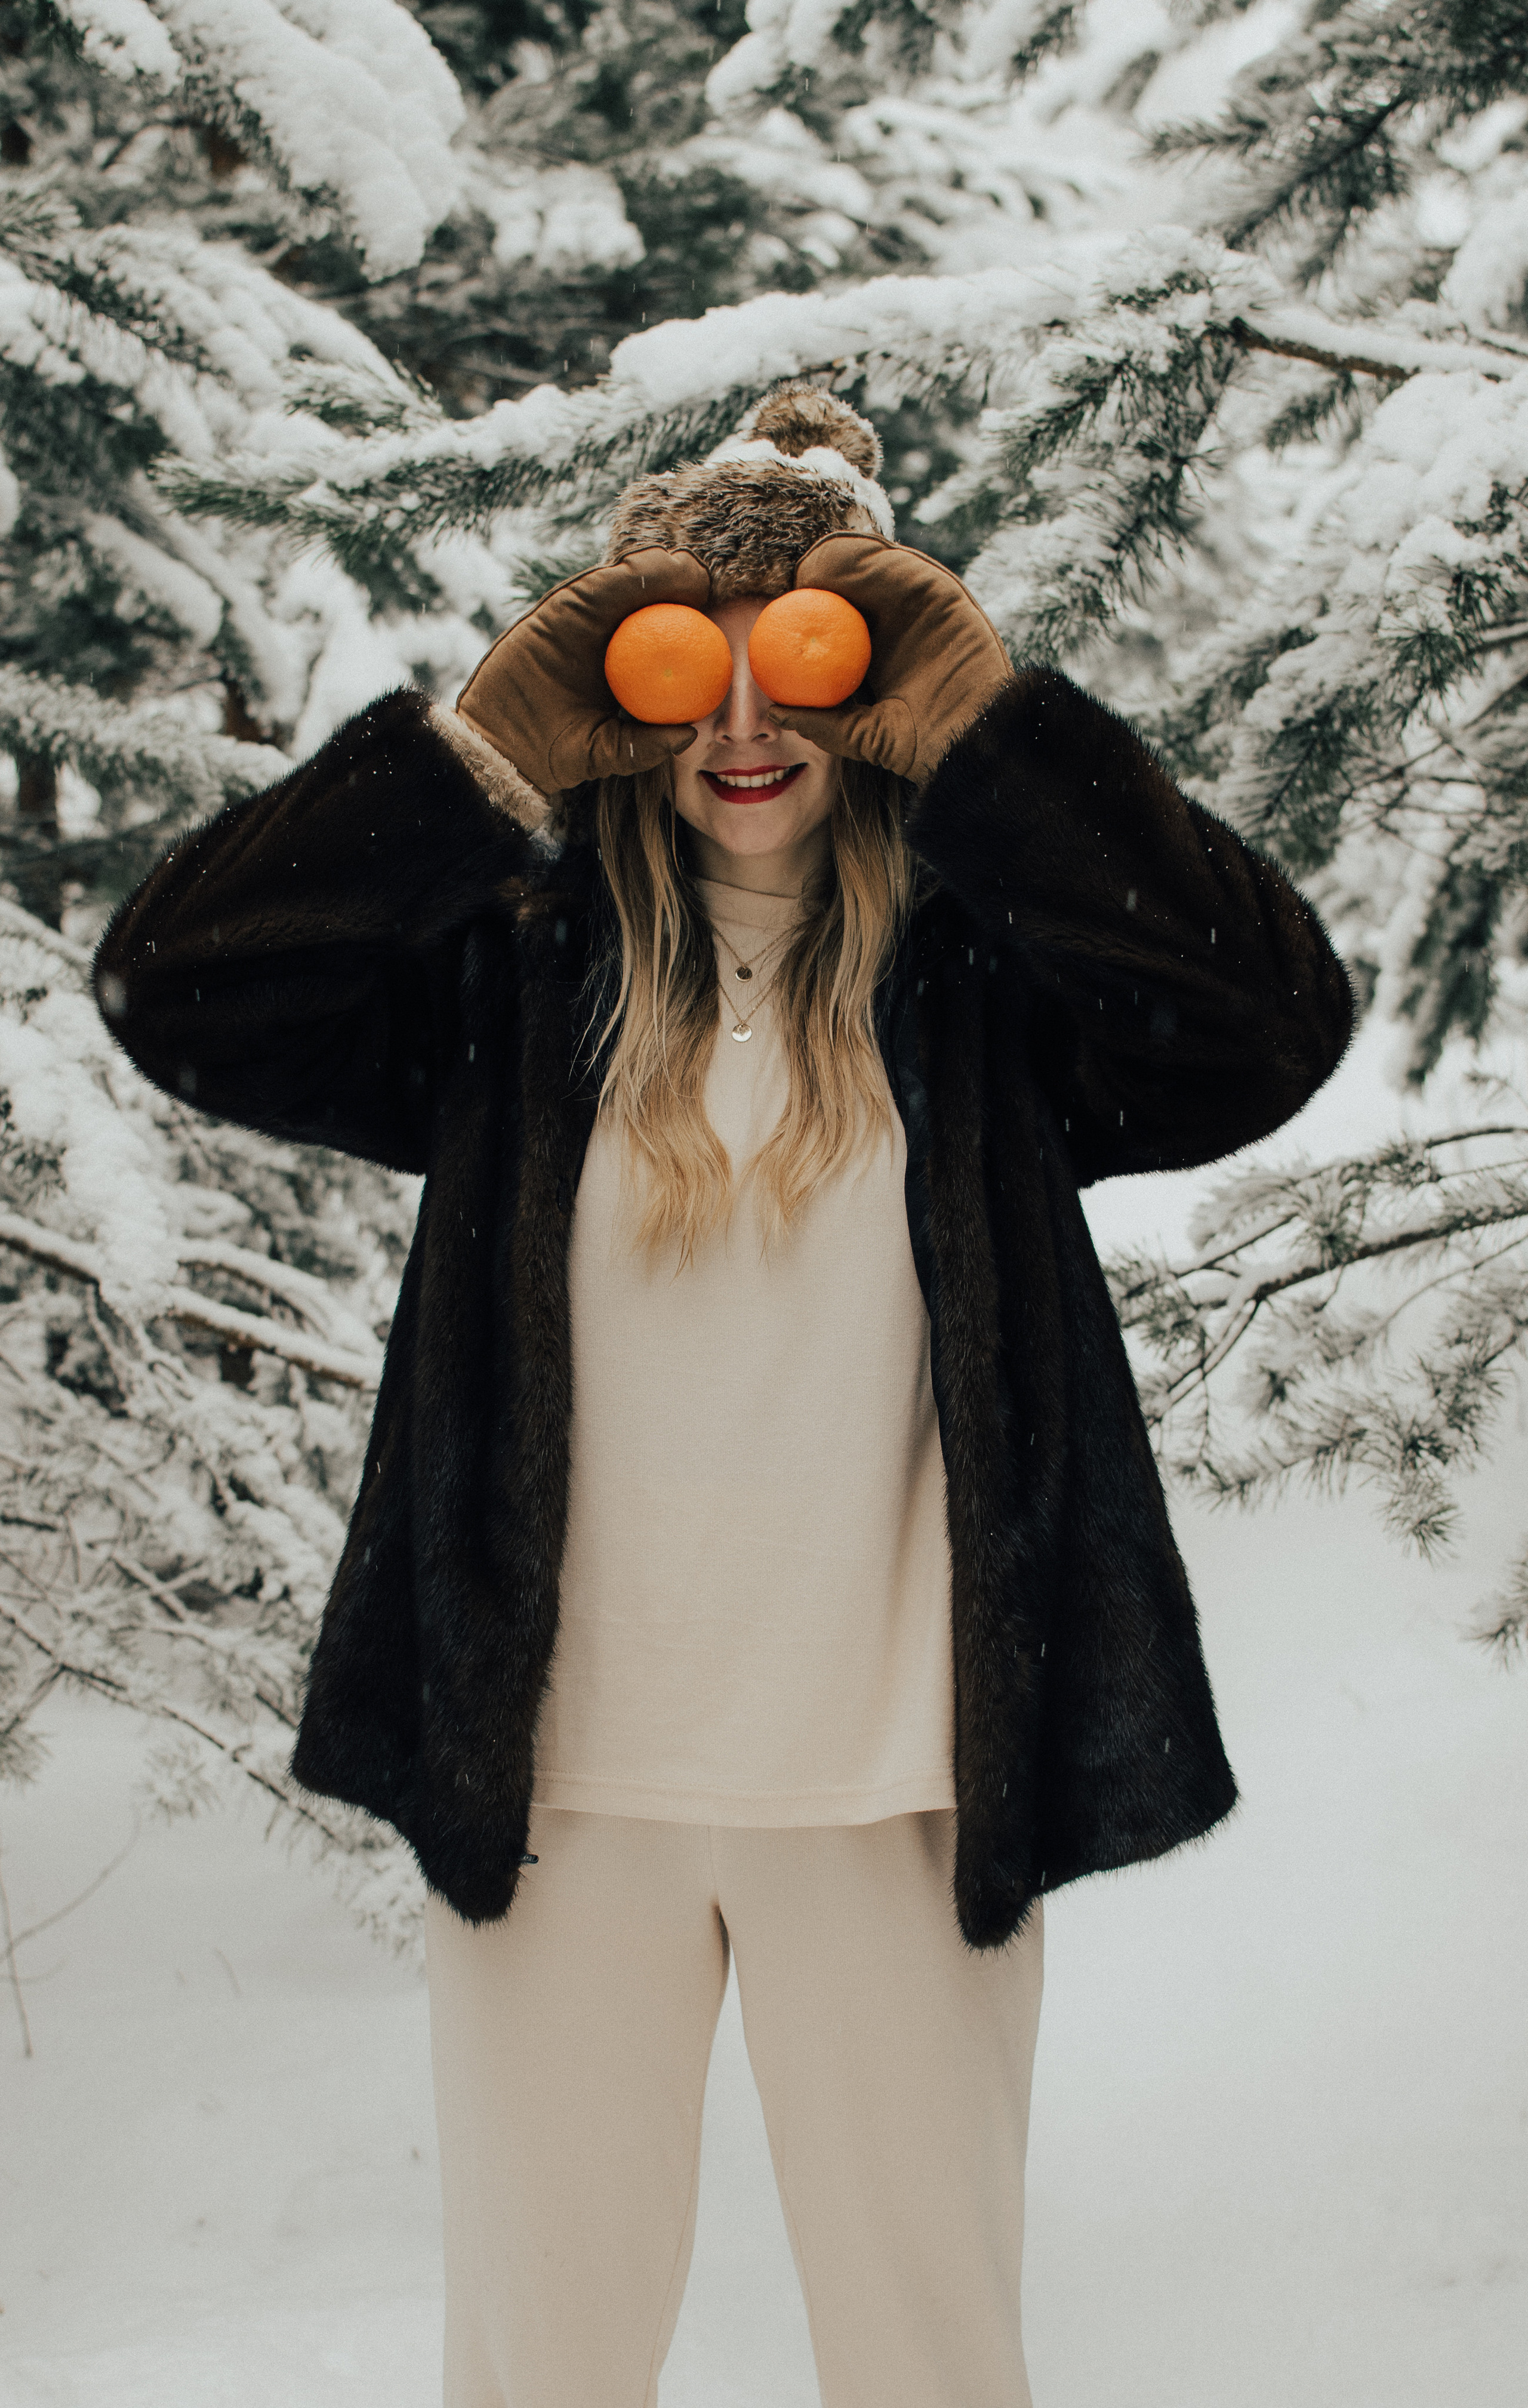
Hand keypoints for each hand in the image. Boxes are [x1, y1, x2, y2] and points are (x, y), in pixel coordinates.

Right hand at [455, 548, 709, 793]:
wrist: (504, 751)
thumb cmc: (555, 754)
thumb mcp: (608, 753)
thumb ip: (644, 747)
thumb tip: (690, 734)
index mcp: (620, 664)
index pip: (661, 630)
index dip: (690, 616)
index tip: (721, 614)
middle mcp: (602, 636)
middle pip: (647, 597)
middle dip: (680, 582)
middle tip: (708, 581)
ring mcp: (579, 620)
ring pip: (625, 582)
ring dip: (660, 569)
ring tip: (692, 569)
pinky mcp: (558, 610)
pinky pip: (597, 584)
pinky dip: (627, 573)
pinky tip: (656, 567)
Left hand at [773, 534, 1011, 784]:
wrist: (970, 745)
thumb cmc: (923, 749)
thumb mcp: (864, 735)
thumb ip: (826, 724)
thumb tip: (778, 712)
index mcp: (880, 653)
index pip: (838, 617)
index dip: (808, 606)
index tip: (774, 608)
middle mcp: (901, 625)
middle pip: (856, 586)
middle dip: (821, 575)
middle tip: (790, 580)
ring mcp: (924, 607)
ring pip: (877, 568)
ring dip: (840, 559)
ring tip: (809, 568)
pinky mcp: (945, 593)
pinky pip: (904, 566)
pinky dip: (870, 558)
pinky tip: (836, 563)